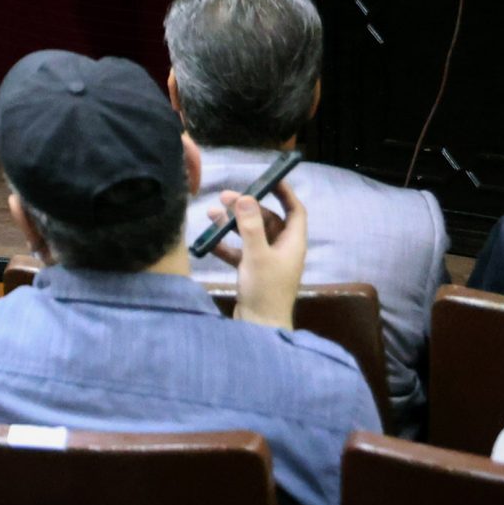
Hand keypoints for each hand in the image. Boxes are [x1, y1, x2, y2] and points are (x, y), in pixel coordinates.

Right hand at [221, 185, 306, 330]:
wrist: (259, 326)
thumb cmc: (265, 290)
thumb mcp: (257, 254)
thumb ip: (250, 225)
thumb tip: (246, 197)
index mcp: (292, 243)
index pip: (295, 211)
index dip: (285, 193)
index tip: (269, 178)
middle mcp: (282, 249)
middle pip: (267, 220)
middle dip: (247, 207)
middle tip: (225, 197)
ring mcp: (267, 261)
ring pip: (251, 234)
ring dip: (233, 224)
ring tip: (211, 214)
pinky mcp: (252, 272)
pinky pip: (239, 252)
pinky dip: (226, 245)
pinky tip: (209, 241)